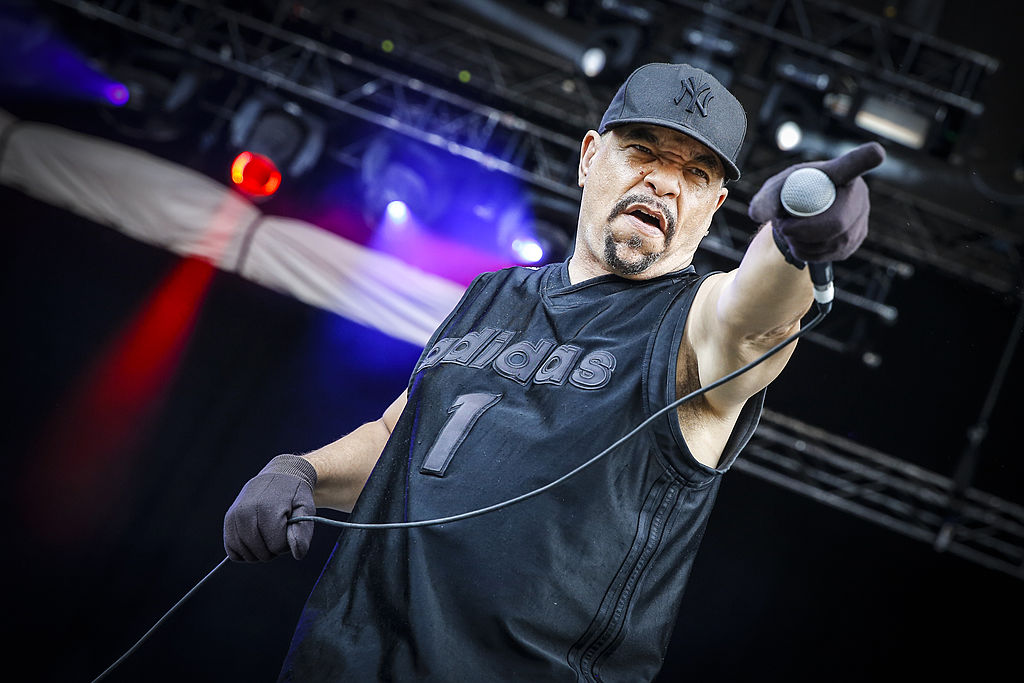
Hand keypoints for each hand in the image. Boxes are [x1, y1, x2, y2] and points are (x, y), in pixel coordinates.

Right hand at [223, 454, 316, 561]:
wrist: (279, 475)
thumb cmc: (294, 495)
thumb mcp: (306, 508)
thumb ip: (303, 532)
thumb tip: (298, 554)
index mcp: (267, 508)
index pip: (276, 546)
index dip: (287, 543)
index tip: (289, 528)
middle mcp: (246, 512)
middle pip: (261, 552)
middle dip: (274, 549)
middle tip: (280, 531)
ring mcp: (234, 517)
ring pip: (246, 555)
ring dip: (260, 552)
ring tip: (268, 534)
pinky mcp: (228, 521)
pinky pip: (233, 551)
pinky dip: (245, 552)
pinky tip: (255, 539)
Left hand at [748, 142, 885, 262]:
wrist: (799, 213)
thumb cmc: (789, 194)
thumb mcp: (773, 192)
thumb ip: (764, 200)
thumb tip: (760, 214)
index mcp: (837, 172)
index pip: (853, 165)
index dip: (865, 160)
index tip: (876, 152)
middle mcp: (857, 192)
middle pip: (837, 222)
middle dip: (804, 231)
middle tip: (784, 227)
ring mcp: (861, 216)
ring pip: (835, 242)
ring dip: (804, 244)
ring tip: (790, 233)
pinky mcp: (857, 237)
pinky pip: (834, 253)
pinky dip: (811, 253)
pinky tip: (801, 243)